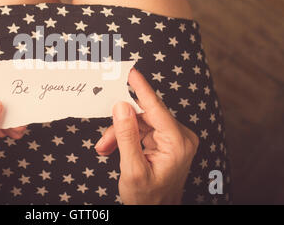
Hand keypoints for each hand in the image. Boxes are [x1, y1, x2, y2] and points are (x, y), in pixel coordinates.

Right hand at [95, 68, 198, 203]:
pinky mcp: (166, 141)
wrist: (155, 213)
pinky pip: (142, 130)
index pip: (156, 108)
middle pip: (144, 117)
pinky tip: (114, 148)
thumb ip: (126, 136)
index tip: (131, 72)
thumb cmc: (148, 199)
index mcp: (178, 143)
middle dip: (121, 127)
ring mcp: (174, 139)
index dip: (141, 88)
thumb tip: (122, 106)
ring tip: (106, 148)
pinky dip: (126, 138)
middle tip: (104, 141)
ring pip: (140, 123)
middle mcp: (180, 137)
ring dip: (120, 134)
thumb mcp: (132, 169)